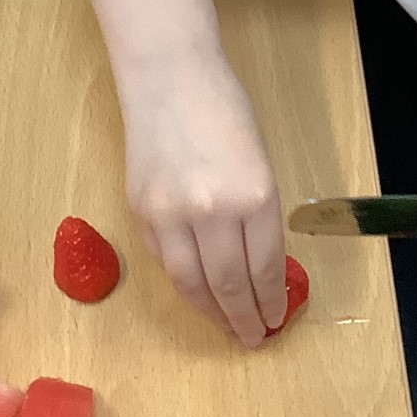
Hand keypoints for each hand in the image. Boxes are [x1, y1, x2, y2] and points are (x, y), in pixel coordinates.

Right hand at [121, 54, 290, 346]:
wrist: (169, 78)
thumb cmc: (225, 112)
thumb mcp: (261, 164)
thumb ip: (259, 216)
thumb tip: (260, 269)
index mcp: (253, 195)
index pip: (264, 267)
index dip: (269, 300)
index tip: (275, 320)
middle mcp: (211, 211)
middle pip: (228, 284)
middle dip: (243, 317)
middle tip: (253, 338)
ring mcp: (170, 214)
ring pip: (191, 283)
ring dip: (211, 312)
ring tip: (227, 329)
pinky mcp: (141, 212)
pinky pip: (165, 261)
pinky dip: (184, 282)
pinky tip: (198, 293)